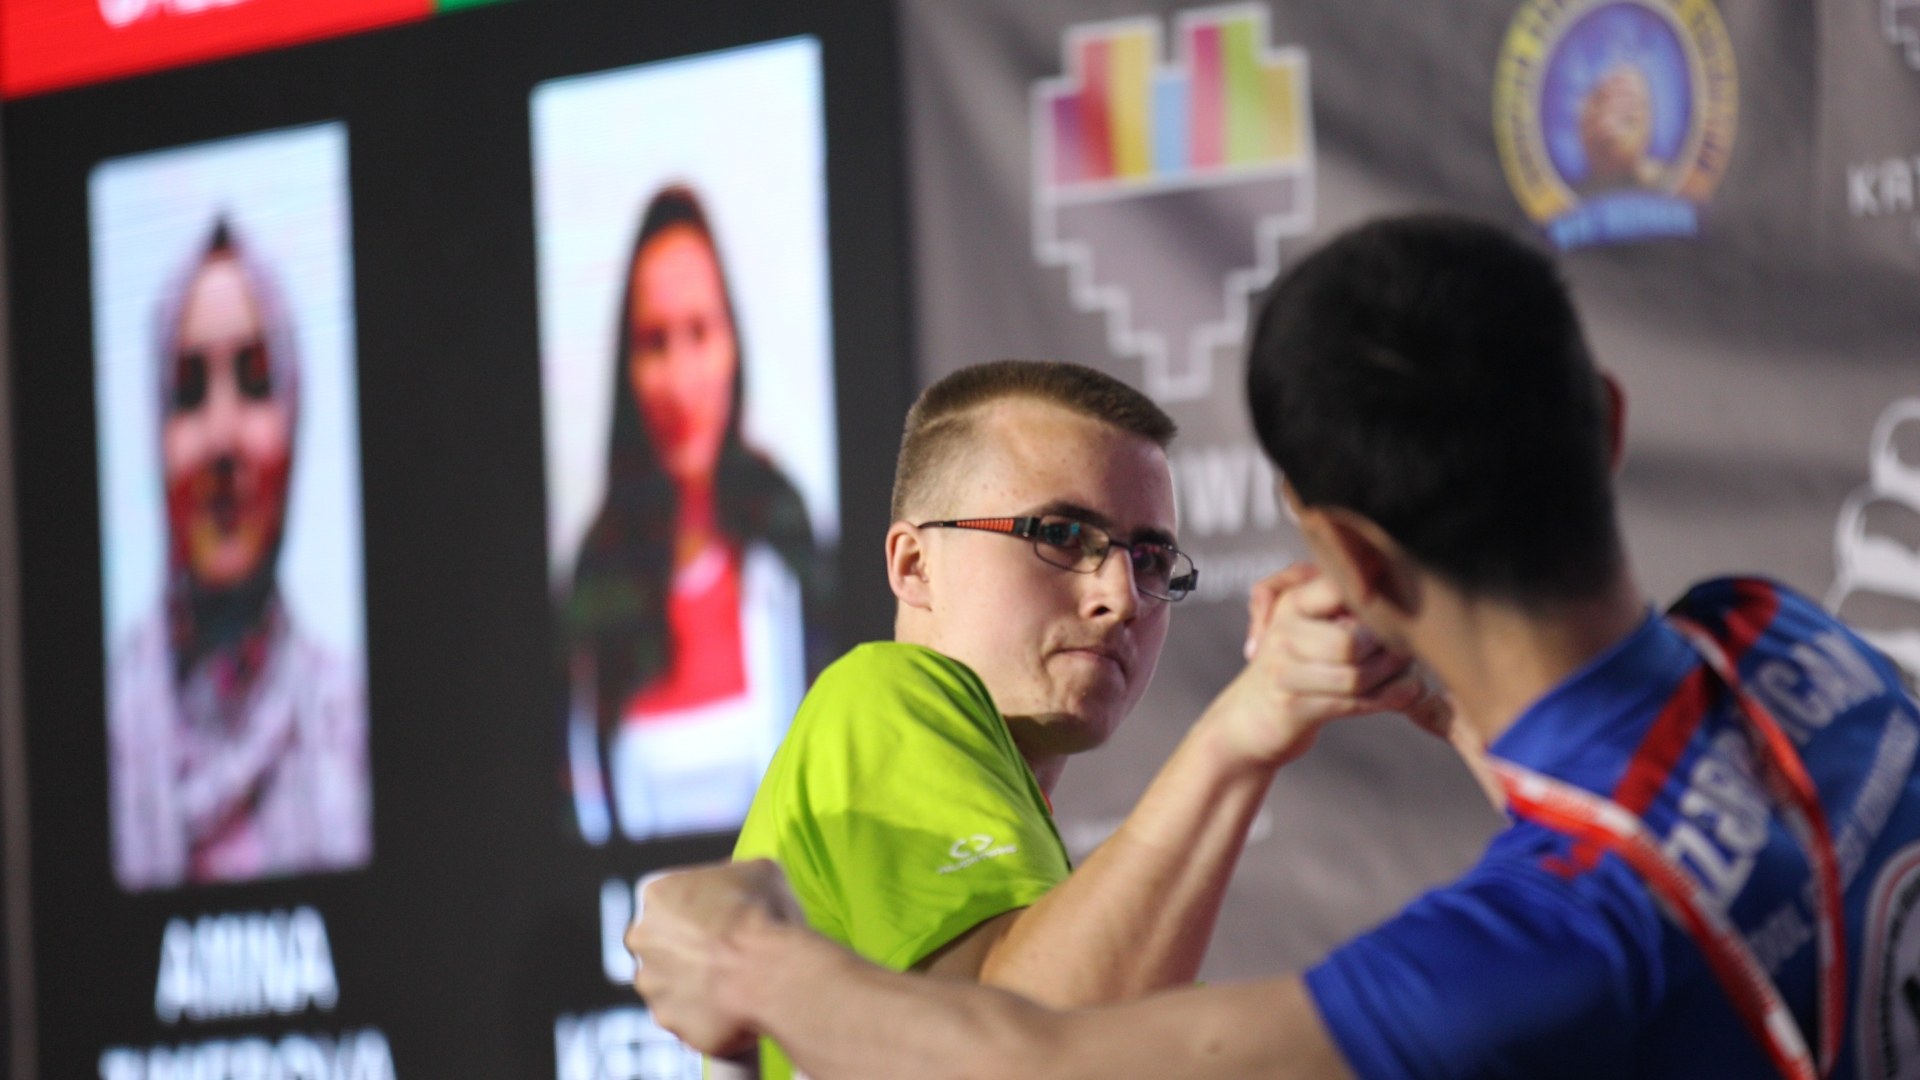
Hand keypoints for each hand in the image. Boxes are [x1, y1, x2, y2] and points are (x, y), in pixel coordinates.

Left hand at [625, 860, 802, 1056]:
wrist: (769, 973)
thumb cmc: (764, 916)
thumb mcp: (760, 872)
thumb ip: (736, 875)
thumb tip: (740, 883)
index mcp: (658, 894)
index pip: (668, 900)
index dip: (697, 910)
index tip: (721, 918)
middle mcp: (642, 938)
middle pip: (660, 943)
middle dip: (685, 949)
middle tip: (724, 954)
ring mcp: (652, 983)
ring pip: (669, 984)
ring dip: (692, 985)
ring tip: (733, 984)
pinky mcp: (668, 1019)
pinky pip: (686, 1018)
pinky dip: (705, 1016)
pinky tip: (733, 1007)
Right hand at [1213, 563, 1448, 767]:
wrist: (1249, 717)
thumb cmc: (1296, 663)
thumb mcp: (1310, 621)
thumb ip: (1338, 598)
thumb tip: (1385, 574)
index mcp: (1294, 602)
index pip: (1339, 586)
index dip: (1376, 596)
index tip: (1402, 609)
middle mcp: (1284, 632)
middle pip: (1354, 641)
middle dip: (1391, 649)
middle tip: (1411, 651)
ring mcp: (1284, 672)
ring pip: (1358, 676)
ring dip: (1394, 678)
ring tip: (1410, 672)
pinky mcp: (1293, 708)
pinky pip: (1354, 704)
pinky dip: (1389, 700)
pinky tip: (1406, 692)